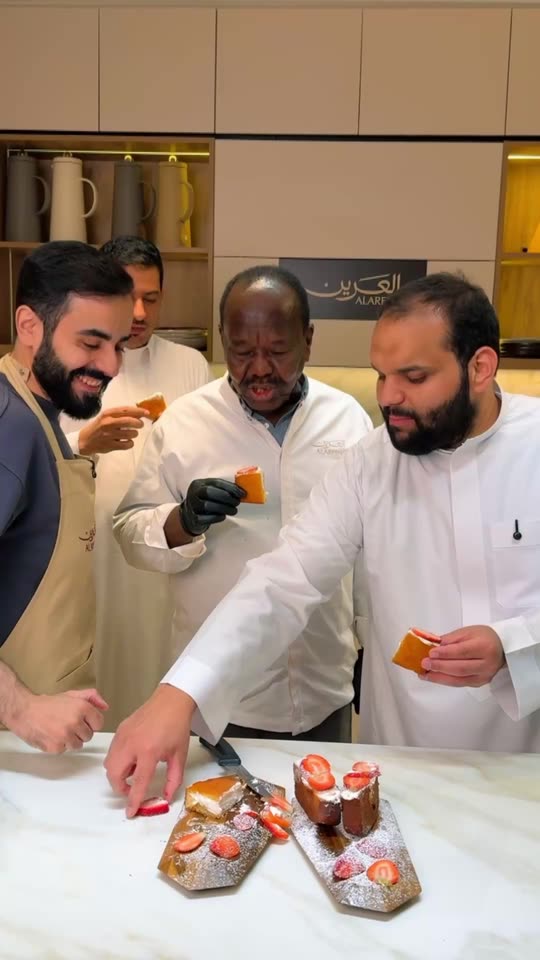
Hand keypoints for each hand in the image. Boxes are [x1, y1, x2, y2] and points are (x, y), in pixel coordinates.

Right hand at [9, 688, 107, 752]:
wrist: (24, 711)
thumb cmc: (47, 704)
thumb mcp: (71, 695)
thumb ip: (91, 697)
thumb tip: (105, 707)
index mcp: (82, 707)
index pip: (99, 723)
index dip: (90, 722)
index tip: (82, 720)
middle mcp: (75, 722)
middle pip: (89, 736)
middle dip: (80, 731)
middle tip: (67, 724)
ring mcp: (66, 736)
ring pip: (78, 745)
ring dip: (70, 740)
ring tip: (59, 730)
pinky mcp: (56, 747)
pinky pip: (65, 750)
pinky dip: (59, 745)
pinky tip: (51, 735)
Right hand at [78, 406, 148, 454]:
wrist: (84, 441)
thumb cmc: (98, 427)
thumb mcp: (106, 417)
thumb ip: (120, 415)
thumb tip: (138, 415)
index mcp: (108, 414)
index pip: (126, 410)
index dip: (139, 411)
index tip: (147, 413)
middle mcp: (108, 423)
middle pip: (129, 422)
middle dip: (139, 423)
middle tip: (140, 425)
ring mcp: (109, 435)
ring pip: (130, 434)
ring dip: (134, 434)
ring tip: (131, 434)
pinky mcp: (110, 446)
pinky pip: (127, 444)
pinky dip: (130, 443)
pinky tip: (127, 442)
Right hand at [104, 685, 194, 817]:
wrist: (171, 701)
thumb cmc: (177, 727)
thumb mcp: (180, 756)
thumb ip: (173, 779)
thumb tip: (166, 797)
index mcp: (148, 752)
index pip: (137, 782)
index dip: (133, 800)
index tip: (130, 813)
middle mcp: (131, 744)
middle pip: (114, 775)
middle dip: (120, 788)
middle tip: (132, 790)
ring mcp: (123, 736)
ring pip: (109, 764)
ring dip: (117, 775)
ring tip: (134, 772)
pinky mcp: (120, 730)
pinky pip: (112, 752)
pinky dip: (118, 761)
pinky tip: (133, 758)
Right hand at [180, 478, 245, 536]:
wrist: (190, 516)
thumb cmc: (205, 501)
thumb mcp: (211, 491)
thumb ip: (223, 489)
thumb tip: (241, 491)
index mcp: (199, 483)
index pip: (216, 482)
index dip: (231, 488)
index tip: (242, 494)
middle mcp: (193, 493)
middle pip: (209, 492)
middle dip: (226, 497)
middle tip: (237, 502)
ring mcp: (192, 506)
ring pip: (207, 505)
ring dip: (224, 508)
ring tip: (233, 510)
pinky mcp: (193, 518)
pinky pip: (205, 518)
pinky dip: (216, 517)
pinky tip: (223, 516)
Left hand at [420, 625, 504, 687]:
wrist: (502, 648)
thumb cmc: (484, 637)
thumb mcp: (468, 631)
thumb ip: (450, 639)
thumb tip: (432, 645)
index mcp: (485, 647)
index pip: (463, 652)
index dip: (446, 653)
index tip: (431, 652)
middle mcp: (487, 664)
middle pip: (460, 668)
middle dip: (440, 666)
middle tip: (424, 663)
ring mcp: (484, 676)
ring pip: (458, 680)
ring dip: (439, 677)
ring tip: (424, 673)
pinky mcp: (479, 683)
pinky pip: (459, 684)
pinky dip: (444, 681)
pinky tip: (433, 677)